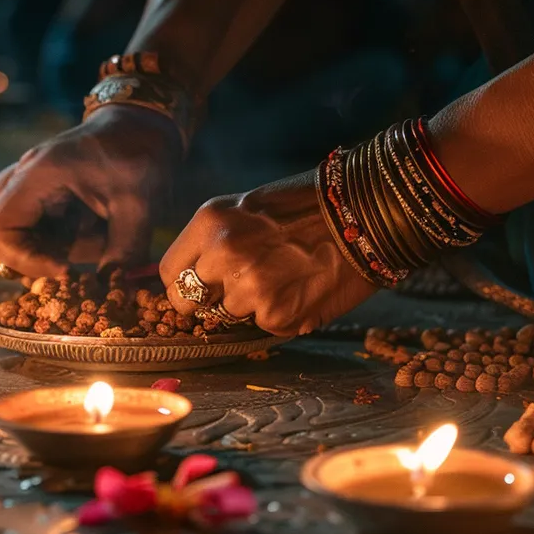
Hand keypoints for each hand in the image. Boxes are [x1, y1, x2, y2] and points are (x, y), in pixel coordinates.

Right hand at [0, 105, 182, 276]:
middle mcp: (21, 179)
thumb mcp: (139, 204)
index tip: (64, 269)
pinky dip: (56, 244)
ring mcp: (26, 187)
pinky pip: (30, 231)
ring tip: (90, 241)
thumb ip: (125, 250)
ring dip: (47, 251)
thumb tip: (115, 290)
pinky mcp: (38, 197)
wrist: (143, 126)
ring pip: (12, 236)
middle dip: (30, 260)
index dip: (23, 259)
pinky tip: (91, 234)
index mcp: (37, 175)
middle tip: (69, 268)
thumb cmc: (138, 155)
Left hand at [160, 172, 378, 335]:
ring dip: (251, 307)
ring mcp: (248, 289)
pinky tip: (302, 289)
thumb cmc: (308, 207)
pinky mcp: (276, 315)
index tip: (200, 285)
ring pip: (228, 317)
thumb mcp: (247, 209)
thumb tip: (194, 276)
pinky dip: (282, 315)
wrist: (364, 215)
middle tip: (238, 290)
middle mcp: (222, 255)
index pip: (169, 272)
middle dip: (207, 302)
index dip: (184, 282)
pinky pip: (264, 326)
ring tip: (284, 278)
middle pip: (186, 303)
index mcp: (210, 223)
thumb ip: (215, 240)